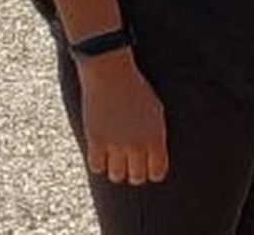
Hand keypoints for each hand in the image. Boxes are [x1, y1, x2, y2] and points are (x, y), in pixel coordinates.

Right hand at [78, 48, 168, 185]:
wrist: (110, 74)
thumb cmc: (136, 89)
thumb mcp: (155, 111)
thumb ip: (156, 136)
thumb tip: (155, 159)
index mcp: (156, 137)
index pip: (157, 172)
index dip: (152, 171)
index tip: (147, 166)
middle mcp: (137, 144)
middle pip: (137, 177)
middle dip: (134, 171)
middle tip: (130, 162)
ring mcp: (116, 144)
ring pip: (117, 176)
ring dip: (116, 169)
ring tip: (115, 158)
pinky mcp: (96, 141)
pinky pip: (96, 167)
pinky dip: (98, 162)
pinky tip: (100, 152)